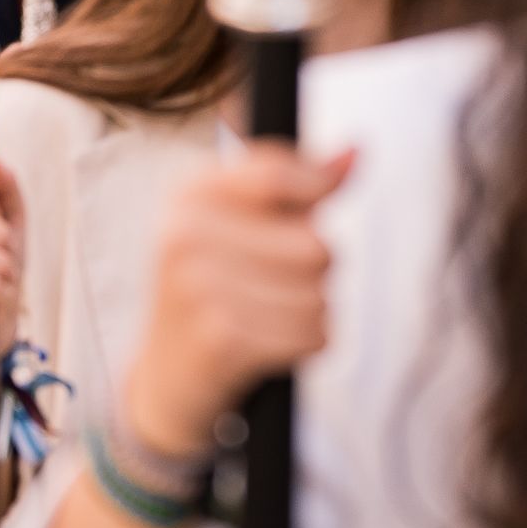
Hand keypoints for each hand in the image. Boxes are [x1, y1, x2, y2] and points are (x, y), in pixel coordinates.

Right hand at [119, 144, 354, 457]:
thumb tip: (358, 150)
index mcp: (188, 194)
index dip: (317, 188)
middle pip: (315, 244)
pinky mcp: (220, 338)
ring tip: (272, 317)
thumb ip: (299, 189)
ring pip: (318, 294)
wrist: (168, 376)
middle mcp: (183, 234)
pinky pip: (310, 333)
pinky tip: (272, 345)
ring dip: (312, 313)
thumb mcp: (241, 227)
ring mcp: (197, 287)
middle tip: (276, 286)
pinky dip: (306, 344)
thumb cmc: (215, 291)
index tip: (317, 206)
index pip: (278, 173)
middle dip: (316, 273)